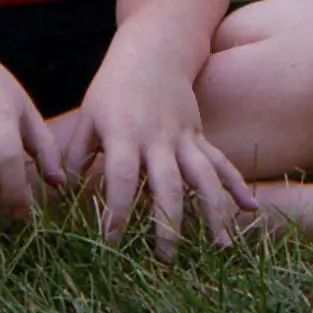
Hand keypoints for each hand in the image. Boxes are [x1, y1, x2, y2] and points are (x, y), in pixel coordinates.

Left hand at [64, 58, 255, 260]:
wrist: (153, 52)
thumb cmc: (112, 88)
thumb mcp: (88, 117)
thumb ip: (76, 154)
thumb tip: (61, 191)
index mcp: (124, 134)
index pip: (122, 178)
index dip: (118, 210)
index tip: (113, 242)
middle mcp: (157, 139)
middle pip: (167, 185)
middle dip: (168, 224)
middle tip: (165, 259)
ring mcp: (184, 137)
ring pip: (203, 177)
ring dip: (213, 212)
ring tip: (221, 246)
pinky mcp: (200, 136)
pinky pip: (221, 163)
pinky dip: (237, 185)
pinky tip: (251, 209)